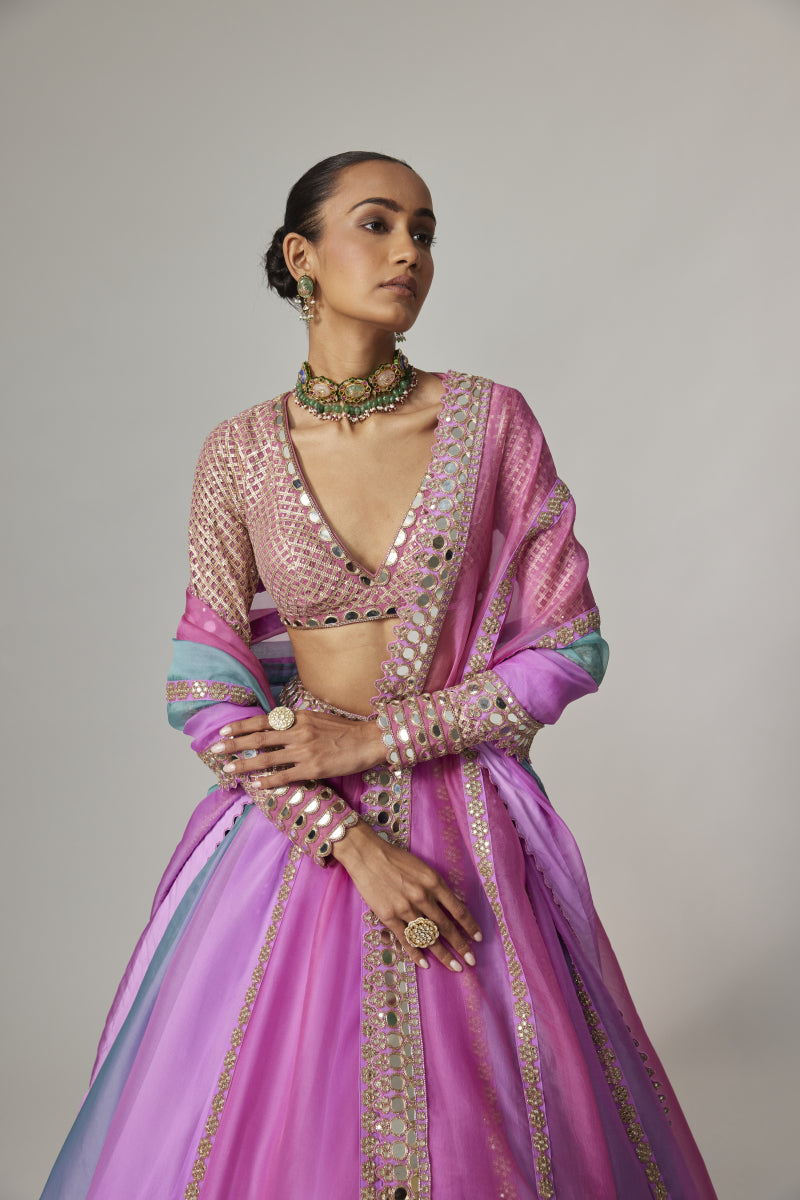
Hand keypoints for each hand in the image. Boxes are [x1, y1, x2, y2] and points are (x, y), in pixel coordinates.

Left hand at [207, 710, 385, 786]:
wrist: (369, 741)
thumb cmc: (344, 730)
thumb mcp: (317, 718)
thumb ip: (296, 722)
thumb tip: (276, 725)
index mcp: (298, 717)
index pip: (262, 721)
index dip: (241, 726)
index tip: (224, 730)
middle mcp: (297, 732)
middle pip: (258, 738)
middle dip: (234, 744)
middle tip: (214, 750)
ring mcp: (304, 750)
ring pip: (266, 758)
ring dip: (244, 764)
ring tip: (228, 770)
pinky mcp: (313, 768)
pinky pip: (285, 776)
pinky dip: (268, 781)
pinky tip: (255, 785)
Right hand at [332, 820, 482, 972]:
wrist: (367, 855)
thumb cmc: (396, 858)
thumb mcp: (423, 867)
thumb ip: (437, 887)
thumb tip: (453, 905)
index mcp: (434, 882)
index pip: (458, 909)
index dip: (470, 926)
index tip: (478, 938)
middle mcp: (423, 897)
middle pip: (446, 927)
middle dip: (461, 946)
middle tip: (472, 961)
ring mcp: (405, 908)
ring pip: (429, 937)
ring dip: (443, 955)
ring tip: (455, 967)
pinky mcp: (389, 916)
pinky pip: (406, 939)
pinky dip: (416, 953)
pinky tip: (425, 963)